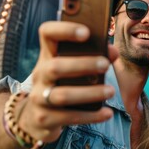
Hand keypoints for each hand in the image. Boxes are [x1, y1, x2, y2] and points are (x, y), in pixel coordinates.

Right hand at [18, 21, 118, 142]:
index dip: (64, 30)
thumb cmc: (62, 85)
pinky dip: (91, 116)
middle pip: (55, 67)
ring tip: (111, 91)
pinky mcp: (44, 119)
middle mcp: (40, 75)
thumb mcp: (72, 69)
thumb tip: (113, 52)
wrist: (35, 117)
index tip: (86, 32)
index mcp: (48, 56)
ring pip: (62, 95)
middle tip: (106, 65)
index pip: (47, 34)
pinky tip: (107, 113)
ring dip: (90, 93)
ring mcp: (39, 98)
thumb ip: (93, 57)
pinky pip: (69, 117)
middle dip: (82, 65)